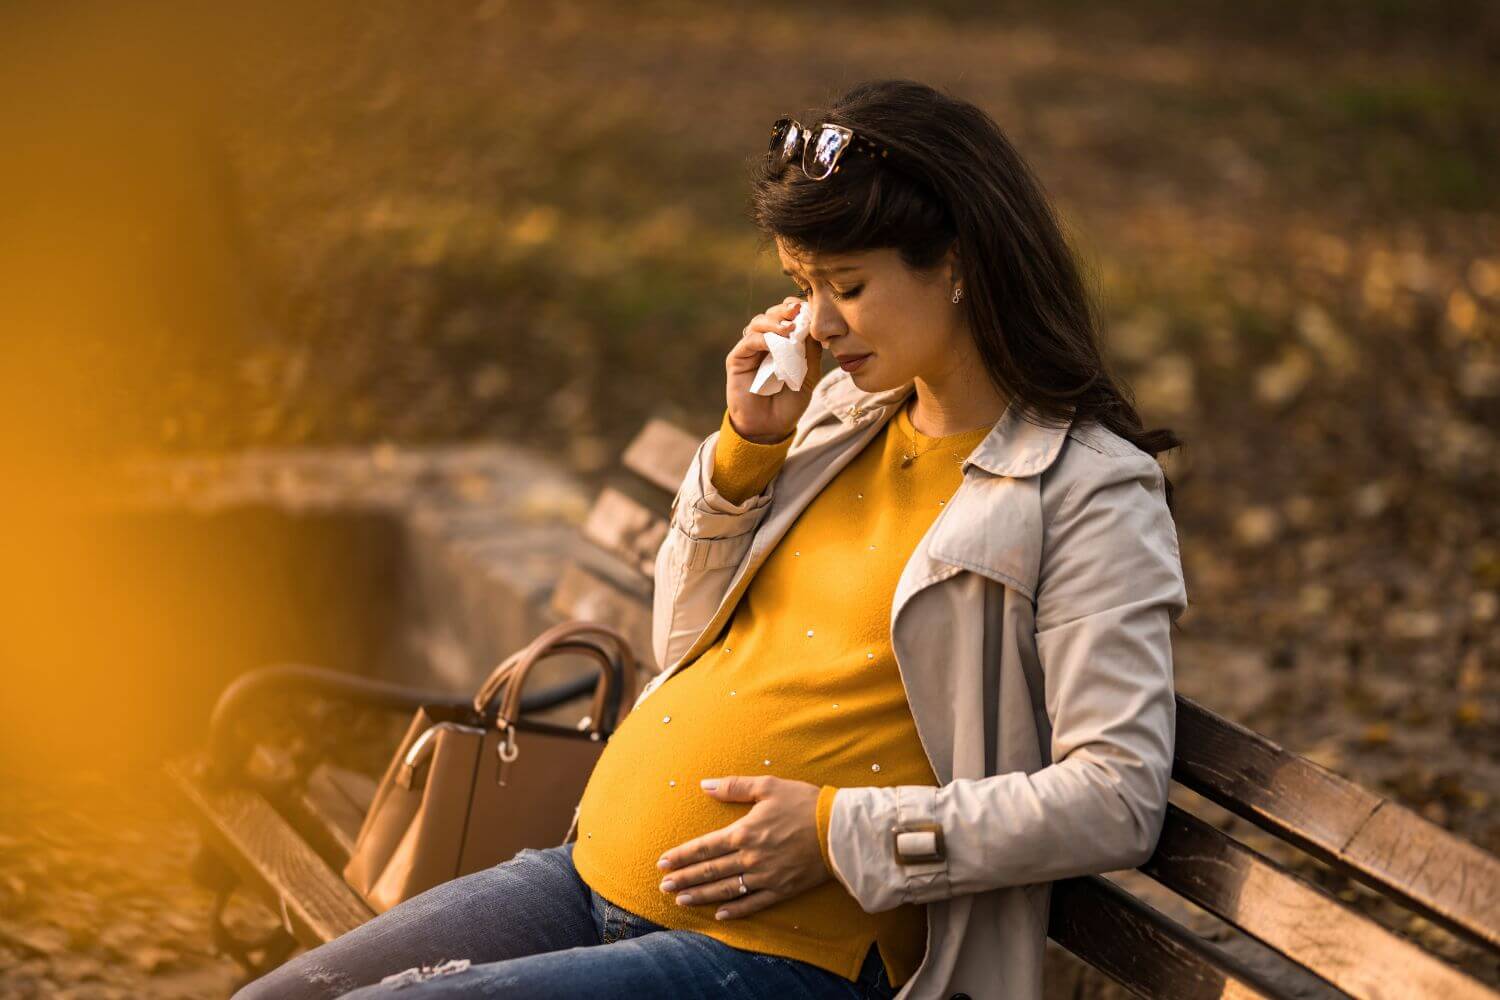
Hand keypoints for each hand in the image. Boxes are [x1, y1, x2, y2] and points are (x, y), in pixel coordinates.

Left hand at [656, 776, 828, 919]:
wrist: (840, 830)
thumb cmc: (804, 804)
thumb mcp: (768, 786)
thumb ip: (734, 787)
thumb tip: (704, 785)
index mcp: (744, 832)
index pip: (705, 847)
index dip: (682, 856)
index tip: (662, 863)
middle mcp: (751, 858)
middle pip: (711, 870)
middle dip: (685, 878)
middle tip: (663, 886)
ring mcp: (766, 877)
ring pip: (727, 889)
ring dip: (702, 895)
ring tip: (681, 901)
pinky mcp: (782, 889)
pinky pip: (754, 904)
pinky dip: (736, 910)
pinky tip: (720, 915)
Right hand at [725, 296, 821, 442]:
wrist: (770, 427)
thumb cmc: (789, 403)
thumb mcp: (808, 376)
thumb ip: (810, 352)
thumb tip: (813, 326)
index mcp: (784, 343)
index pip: (787, 317)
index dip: (796, 309)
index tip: (808, 308)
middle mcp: (766, 342)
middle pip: (772, 314)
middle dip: (785, 310)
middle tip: (798, 312)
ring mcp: (751, 349)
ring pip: (759, 323)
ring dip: (774, 322)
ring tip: (789, 329)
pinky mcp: (737, 358)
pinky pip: (749, 341)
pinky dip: (762, 338)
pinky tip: (774, 343)